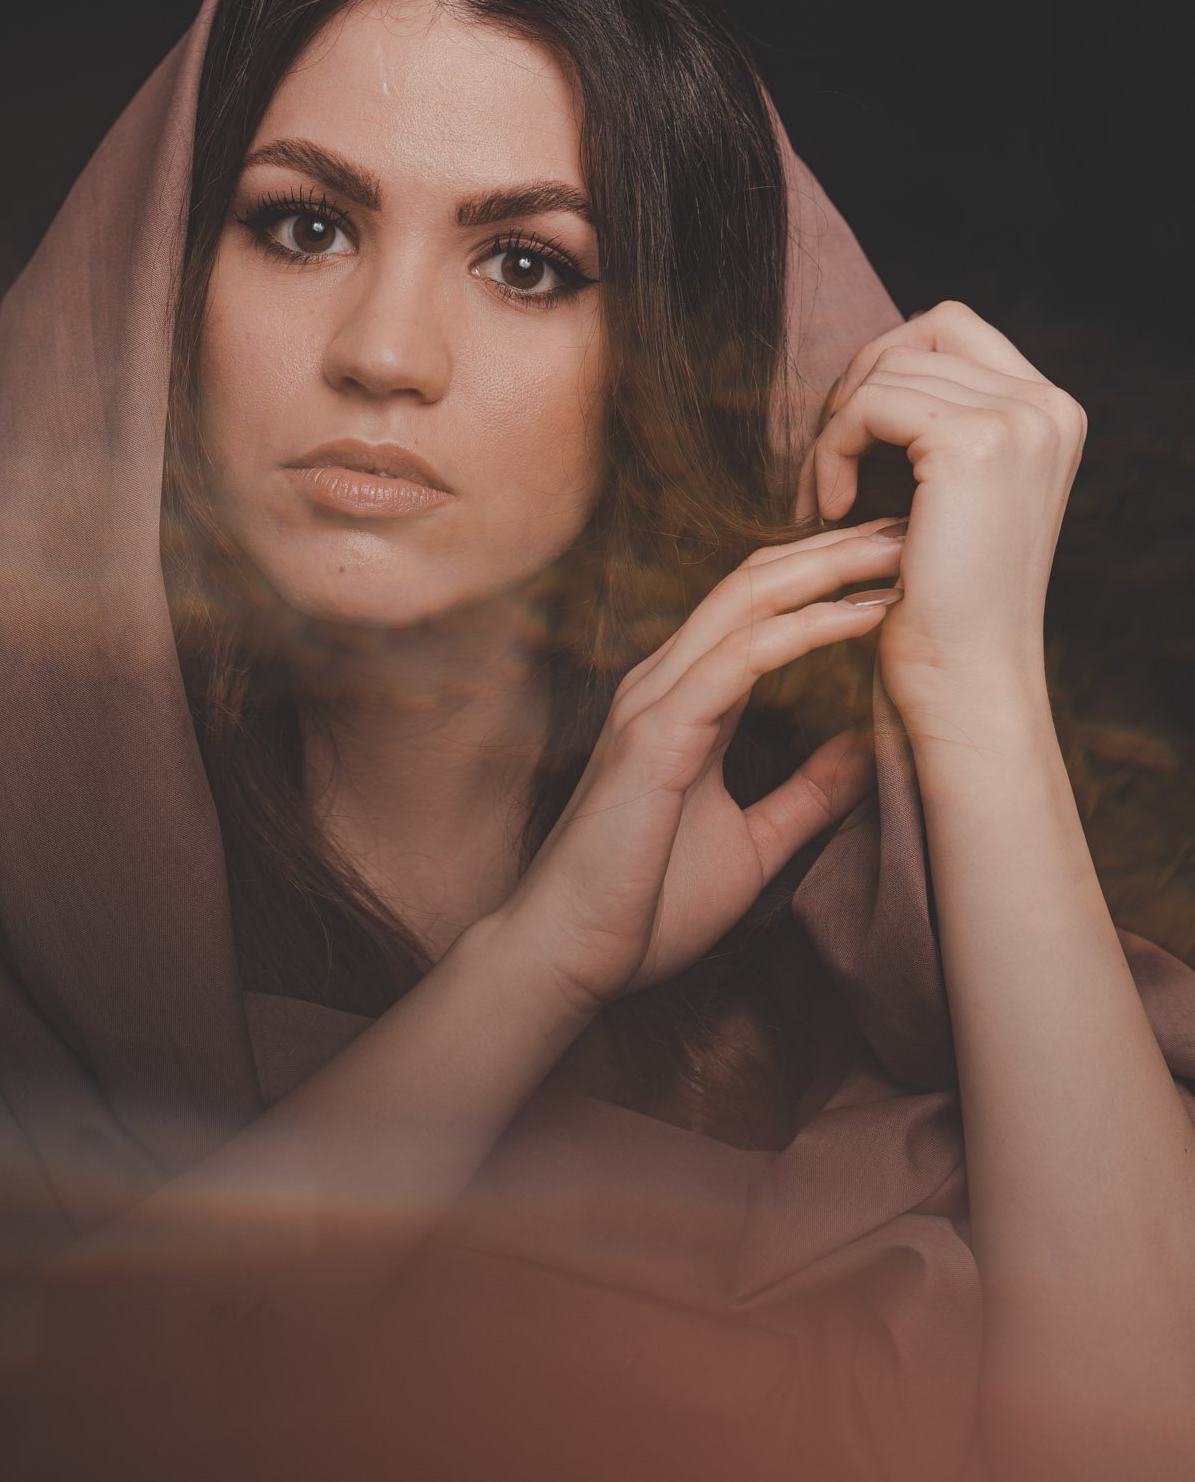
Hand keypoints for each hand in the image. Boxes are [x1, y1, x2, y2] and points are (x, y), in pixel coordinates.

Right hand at [491, 521, 907, 1015]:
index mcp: (684, 702)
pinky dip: (805, 629)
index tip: (897, 566)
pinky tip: (862, 615)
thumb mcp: (753, 842)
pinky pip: (740, 658)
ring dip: (828, 571)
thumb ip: (807, 794)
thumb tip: (870, 752)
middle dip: (834, 551)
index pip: (757, 611)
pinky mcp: (656, 732)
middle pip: (754, 584)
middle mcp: (664, 683)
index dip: (823, 578)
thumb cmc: (645, 904)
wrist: (572, 953)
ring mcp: (654, 701)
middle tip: (910, 527)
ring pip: (747, 602)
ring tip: (899, 550)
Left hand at [794, 300, 1086, 734]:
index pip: (951, 328)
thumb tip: (875, 363)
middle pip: (918, 336)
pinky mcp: (972, 442)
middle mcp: (1050, 406)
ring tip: (824, 499)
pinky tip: (828, 509)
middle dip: (856, 390)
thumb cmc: (946, 600)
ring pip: (886, 370)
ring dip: (834, 430)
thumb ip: (942, 423)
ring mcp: (1019, 419)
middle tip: (825, 463)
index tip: (851, 438)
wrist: (965, 677)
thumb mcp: (956, 496)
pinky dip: (830, 450)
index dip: (885, 367)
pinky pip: (868, 405)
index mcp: (1052, 413)